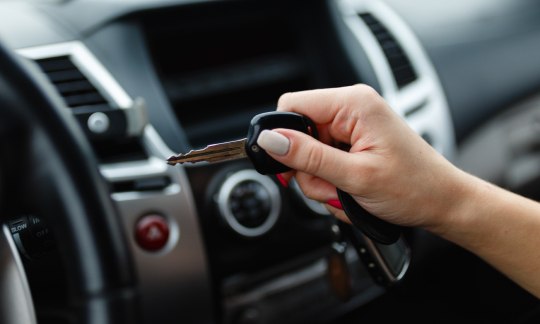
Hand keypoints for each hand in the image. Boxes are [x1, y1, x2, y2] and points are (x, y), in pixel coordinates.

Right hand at [257, 85, 467, 231]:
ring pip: (309, 155)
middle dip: (309, 170)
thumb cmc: (415, 187)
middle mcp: (352, 109)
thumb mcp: (355, 176)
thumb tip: (270, 140)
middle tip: (332, 188)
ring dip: (322, 181)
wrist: (443, 202)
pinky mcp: (355, 143)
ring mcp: (353, 128)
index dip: (283, 136)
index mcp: (353, 104)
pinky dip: (332, 182)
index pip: (292, 105)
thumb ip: (308, 156)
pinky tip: (351, 192)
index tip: (291, 166)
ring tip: (347, 193)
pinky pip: (324, 162)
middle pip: (299, 136)